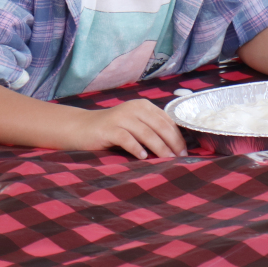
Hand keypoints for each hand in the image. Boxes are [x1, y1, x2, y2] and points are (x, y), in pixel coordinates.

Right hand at [70, 99, 185, 159]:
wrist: (82, 128)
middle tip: (180, 158)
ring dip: (159, 148)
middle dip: (172, 143)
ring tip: (167, 160)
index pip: (167, 121)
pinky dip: (136, 148)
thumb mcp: (135, 126)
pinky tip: (142, 157)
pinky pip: (126, 138)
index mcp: (145, 106)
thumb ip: (152, 130)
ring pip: (146, 133)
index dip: (178, 137)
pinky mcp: (108, 128)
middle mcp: (135, 108)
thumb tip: (175, 148)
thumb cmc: (113, 130)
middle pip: (160, 126)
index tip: (185, 151)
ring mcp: (121, 117)